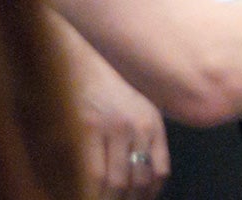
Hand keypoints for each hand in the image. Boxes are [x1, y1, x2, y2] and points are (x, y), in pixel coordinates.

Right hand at [71, 40, 168, 198]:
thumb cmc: (108, 82)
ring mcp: (113, 127)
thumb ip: (144, 136)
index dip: (149, 195)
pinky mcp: (89, 128)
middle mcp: (137, 126)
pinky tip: (91, 193)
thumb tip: (143, 176)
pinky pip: (94, 171)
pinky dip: (94, 190)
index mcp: (152, 122)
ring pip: (117, 180)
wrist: (82, 55)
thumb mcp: (138, 105)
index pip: (159, 171)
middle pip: (139, 180)